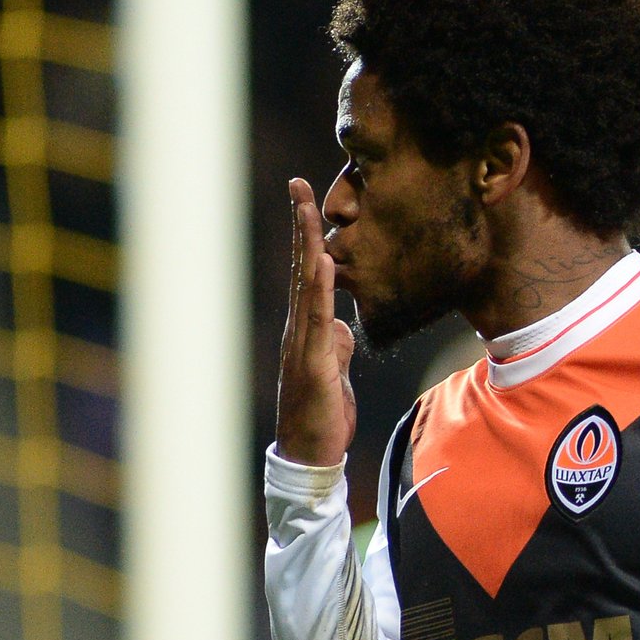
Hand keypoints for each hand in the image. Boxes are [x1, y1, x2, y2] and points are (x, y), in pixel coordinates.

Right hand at [275, 178, 356, 466]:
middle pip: (301, 267)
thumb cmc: (323, 414)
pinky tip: (325, 261)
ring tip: (307, 209)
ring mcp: (302, 344)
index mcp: (306, 329)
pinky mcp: (312, 364)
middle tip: (298, 184)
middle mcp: (299, 329)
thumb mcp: (336, 371)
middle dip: (300, 225)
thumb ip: (336, 343)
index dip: (307, 235)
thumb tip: (341, 324)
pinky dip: (321, 289)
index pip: (308, 273)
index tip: (305, 198)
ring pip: (306, 286)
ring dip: (307, 245)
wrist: (311, 454)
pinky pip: (318, 320)